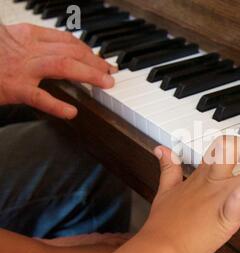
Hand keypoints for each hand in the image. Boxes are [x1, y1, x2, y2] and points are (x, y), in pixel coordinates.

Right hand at [0, 23, 116, 118]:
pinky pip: (38, 97)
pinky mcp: (11, 87)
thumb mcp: (10, 41)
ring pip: (62, 65)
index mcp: (26, 35)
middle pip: (70, 50)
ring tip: (105, 83)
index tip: (101, 58)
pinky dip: (56, 105)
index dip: (88, 49)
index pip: (66, 39)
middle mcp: (26, 48)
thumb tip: (59, 53)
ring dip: (88, 73)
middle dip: (95, 60)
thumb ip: (32, 45)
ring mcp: (20, 68)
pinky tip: (71, 112)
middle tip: (111, 71)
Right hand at [142, 136, 239, 252]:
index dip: (234, 146)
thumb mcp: (164, 191)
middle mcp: (210, 181)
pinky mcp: (225, 215)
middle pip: (230, 148)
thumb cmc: (162, 226)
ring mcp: (218, 196)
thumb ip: (168, 168)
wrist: (159, 249)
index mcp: (199, 176)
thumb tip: (161, 149)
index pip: (218, 148)